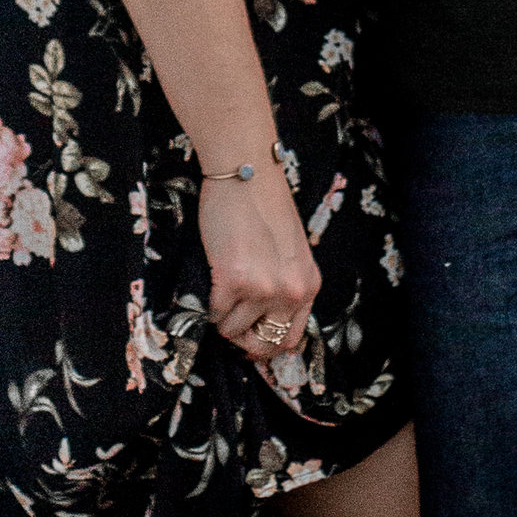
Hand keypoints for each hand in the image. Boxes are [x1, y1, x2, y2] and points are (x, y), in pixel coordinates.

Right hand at [199, 162, 319, 362]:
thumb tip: (261, 319)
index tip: (250, 338)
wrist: (247, 173)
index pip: (292, 338)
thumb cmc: (264, 205)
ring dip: (221, 319)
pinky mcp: (235, 281)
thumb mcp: (290, 251)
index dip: (267, 344)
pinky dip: (207, 306)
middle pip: (265, 343)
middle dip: (243, 340)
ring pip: (233, 330)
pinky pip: (214, 313)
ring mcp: (264, 289)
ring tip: (218, 293)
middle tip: (229, 324)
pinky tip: (211, 281)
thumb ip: (284, 283)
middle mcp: (292, 292)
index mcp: (309, 285)